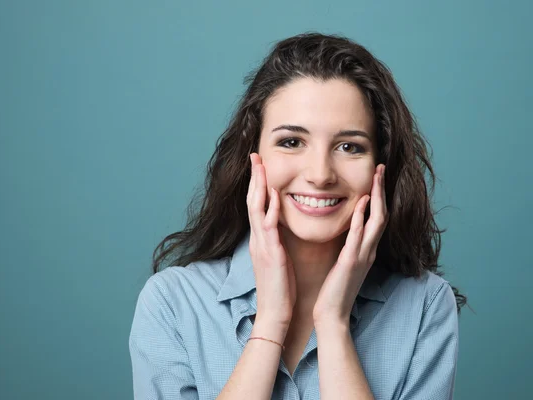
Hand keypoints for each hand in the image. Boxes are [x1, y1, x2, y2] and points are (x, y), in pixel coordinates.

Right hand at [247, 153, 296, 331]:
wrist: (275, 312)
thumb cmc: (280, 287)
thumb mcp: (277, 258)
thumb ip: (275, 240)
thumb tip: (279, 225)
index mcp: (260, 239)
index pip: (257, 205)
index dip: (257, 184)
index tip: (260, 165)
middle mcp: (257, 239)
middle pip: (252, 201)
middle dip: (254, 177)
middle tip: (255, 156)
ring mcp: (261, 245)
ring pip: (256, 209)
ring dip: (258, 186)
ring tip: (260, 166)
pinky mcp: (270, 254)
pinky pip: (268, 228)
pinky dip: (270, 209)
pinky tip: (274, 195)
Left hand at [312, 164, 387, 327]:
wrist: (332, 315)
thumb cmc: (335, 290)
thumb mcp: (345, 264)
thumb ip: (349, 246)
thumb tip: (349, 228)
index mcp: (366, 250)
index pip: (377, 218)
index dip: (378, 196)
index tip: (375, 177)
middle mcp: (369, 251)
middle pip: (382, 214)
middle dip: (381, 190)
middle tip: (380, 168)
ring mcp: (363, 256)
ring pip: (376, 222)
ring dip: (377, 198)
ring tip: (376, 177)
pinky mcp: (351, 263)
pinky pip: (359, 236)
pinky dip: (362, 218)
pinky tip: (362, 203)